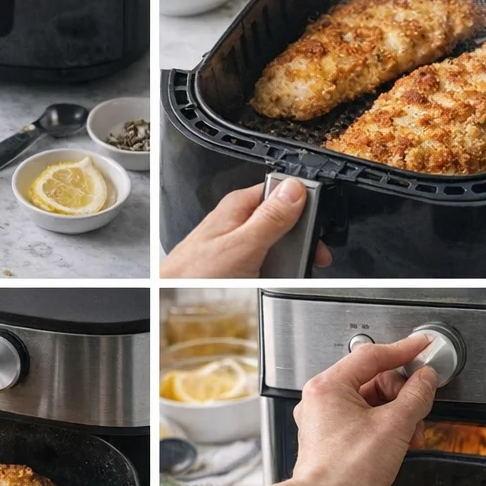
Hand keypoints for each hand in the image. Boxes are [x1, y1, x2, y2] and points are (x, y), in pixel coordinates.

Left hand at [160, 180, 330, 276]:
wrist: (172, 298)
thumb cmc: (196, 275)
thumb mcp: (243, 245)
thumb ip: (271, 217)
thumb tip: (295, 187)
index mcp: (239, 205)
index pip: (282, 191)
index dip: (304, 209)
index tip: (313, 231)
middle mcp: (237, 218)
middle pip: (281, 219)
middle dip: (296, 240)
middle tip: (305, 258)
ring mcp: (236, 240)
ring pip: (274, 242)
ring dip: (285, 259)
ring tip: (285, 273)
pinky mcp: (235, 259)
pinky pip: (263, 259)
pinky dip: (272, 270)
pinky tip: (271, 280)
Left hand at [291, 335, 437, 485]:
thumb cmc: (347, 470)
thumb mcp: (394, 426)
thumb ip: (415, 397)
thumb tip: (426, 379)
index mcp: (329, 386)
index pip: (372, 356)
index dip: (403, 350)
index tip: (423, 346)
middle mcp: (323, 400)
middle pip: (373, 381)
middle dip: (403, 396)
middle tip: (420, 410)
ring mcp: (327, 423)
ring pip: (371, 406)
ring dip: (398, 418)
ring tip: (412, 437)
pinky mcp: (334, 444)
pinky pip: (365, 425)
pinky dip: (386, 431)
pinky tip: (400, 447)